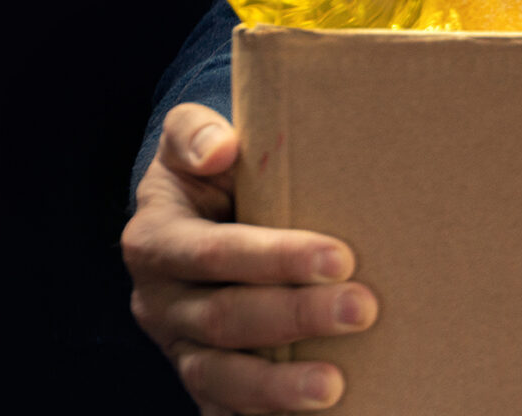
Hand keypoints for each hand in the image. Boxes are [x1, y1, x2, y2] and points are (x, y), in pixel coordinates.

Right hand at [122, 103, 377, 414]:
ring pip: (221, 378)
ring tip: (334, 386)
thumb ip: (195, 133)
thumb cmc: (216, 174)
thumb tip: (221, 147)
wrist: (202, 219)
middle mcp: (161, 303)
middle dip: (296, 316)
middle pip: (225, 319)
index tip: (340, 257)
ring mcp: (181, 350)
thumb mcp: (192, 141)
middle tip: (364, 309)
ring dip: (278, 386)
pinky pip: (226, 412)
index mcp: (157, 241)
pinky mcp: (206, 383)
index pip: (213, 253)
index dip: (274, 257)